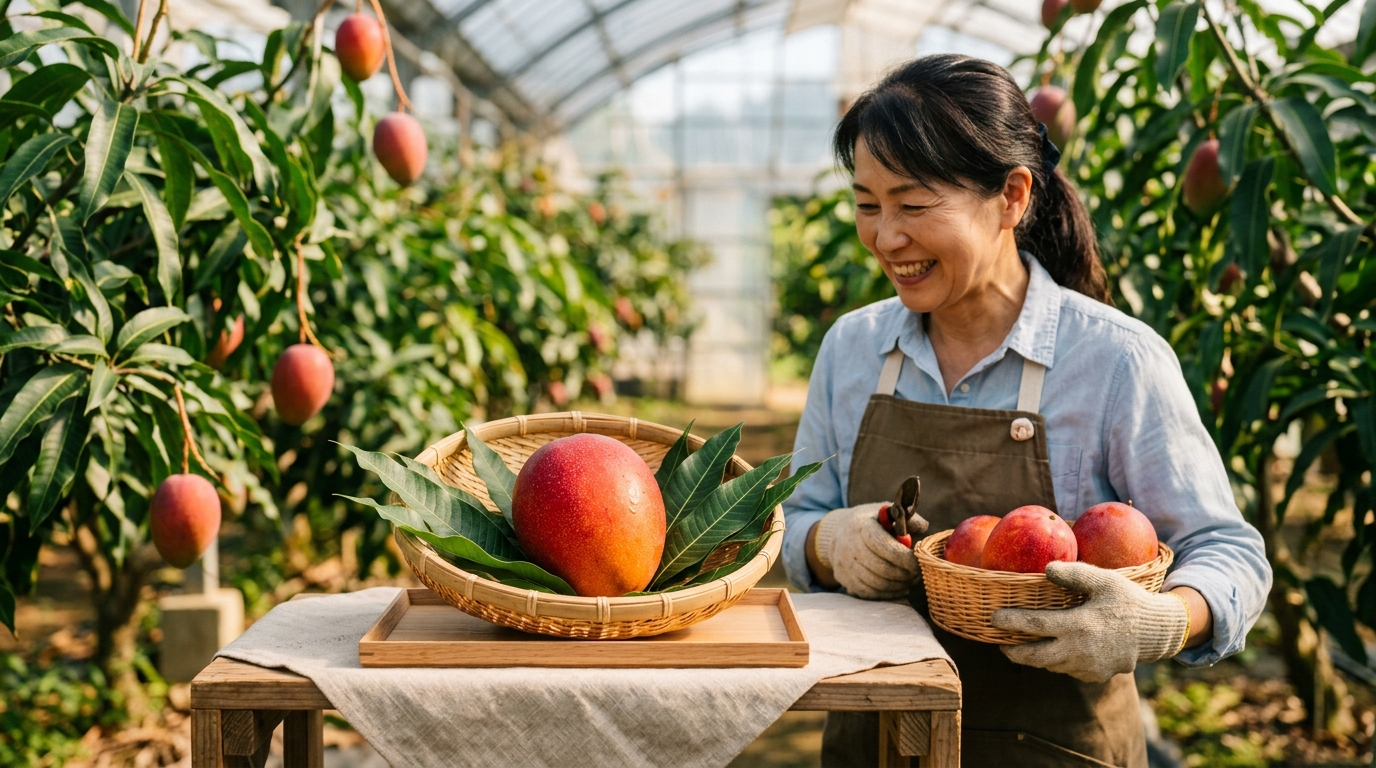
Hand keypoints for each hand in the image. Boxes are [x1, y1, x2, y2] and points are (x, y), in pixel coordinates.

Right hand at [814, 503, 920, 598]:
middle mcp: (849, 546)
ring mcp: (845, 565)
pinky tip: (900, 588)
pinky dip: (889, 593)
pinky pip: (870, 593)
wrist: (840, 534)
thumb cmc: (871, 523)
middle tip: (918, 574)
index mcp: (861, 526)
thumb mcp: (887, 513)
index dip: (904, 557)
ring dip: (898, 585)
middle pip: (881, 568)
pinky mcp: (846, 580)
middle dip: (904, 574)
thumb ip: (906, 519)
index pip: (883, 546)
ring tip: (911, 580)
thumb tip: (924, 526)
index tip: (919, 562)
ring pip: (876, 583)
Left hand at [991, 561, 1188, 682]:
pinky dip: (1056, 661)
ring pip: (1049, 665)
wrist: (1157, 632)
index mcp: (1078, 625)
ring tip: (1023, 644)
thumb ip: (1075, 574)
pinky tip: (1053, 649)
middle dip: (1013, 651)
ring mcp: (1087, 667)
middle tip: (1000, 642)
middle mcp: (1079, 651)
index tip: (993, 618)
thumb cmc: (1129, 600)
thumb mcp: (1105, 581)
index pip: (1034, 626)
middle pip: (1034, 657)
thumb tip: (1046, 568)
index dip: (1010, 622)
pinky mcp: (1095, 675)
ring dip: (1034, 657)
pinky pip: (1067, 670)